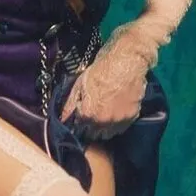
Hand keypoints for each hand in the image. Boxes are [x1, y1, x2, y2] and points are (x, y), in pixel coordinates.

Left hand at [59, 23, 154, 139]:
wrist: (128, 59)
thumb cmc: (101, 68)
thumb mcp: (80, 83)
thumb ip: (70, 104)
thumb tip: (63, 119)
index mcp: (88, 114)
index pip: (78, 130)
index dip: (78, 123)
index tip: (80, 116)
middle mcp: (103, 122)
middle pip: (93, 135)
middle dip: (90, 127)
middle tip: (92, 113)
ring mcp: (119, 120)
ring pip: (108, 134)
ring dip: (104, 128)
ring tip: (104, 113)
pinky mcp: (132, 116)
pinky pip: (121, 128)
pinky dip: (117, 123)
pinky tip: (115, 111)